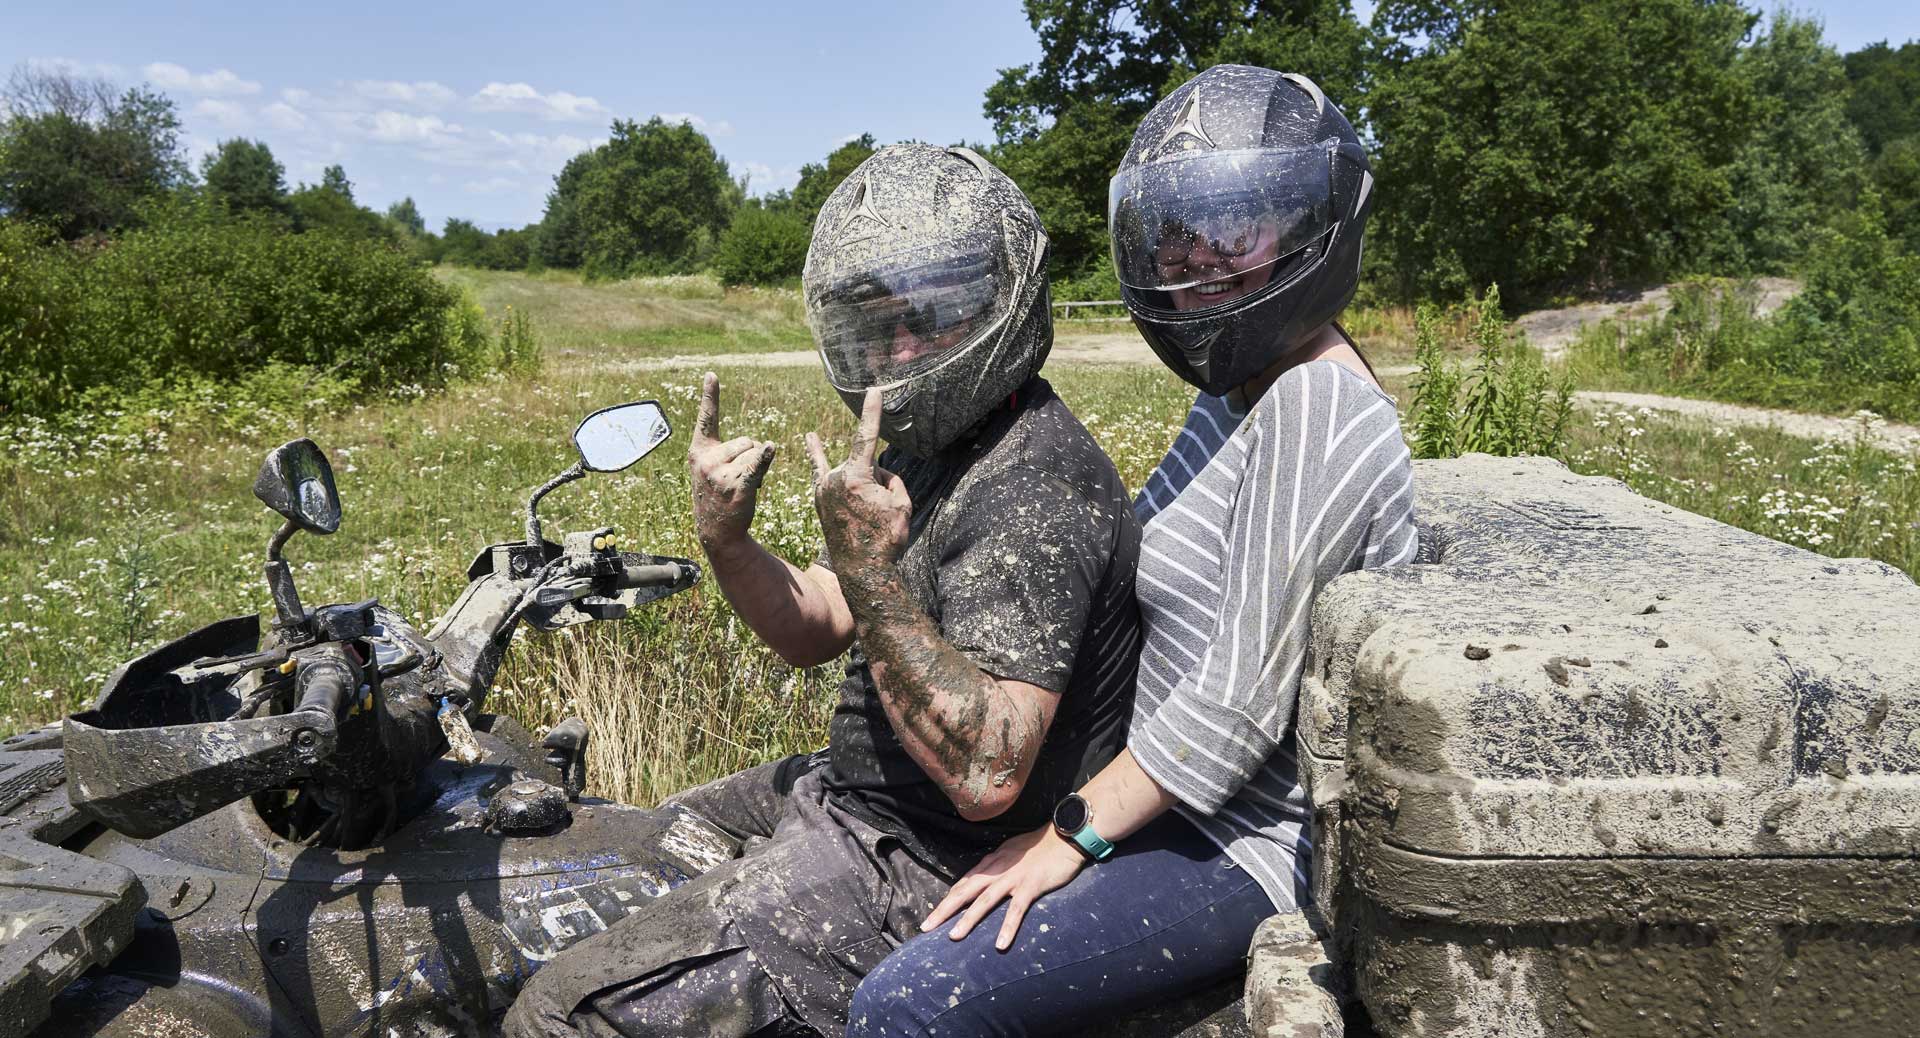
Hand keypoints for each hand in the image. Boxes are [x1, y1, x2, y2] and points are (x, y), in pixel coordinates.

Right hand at [688, 372, 776, 560]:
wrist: (716, 530)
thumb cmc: (718, 494)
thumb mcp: (712, 468)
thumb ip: (726, 450)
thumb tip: (766, 445)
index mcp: (699, 451)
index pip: (706, 419)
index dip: (709, 396)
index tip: (711, 374)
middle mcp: (706, 461)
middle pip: (747, 440)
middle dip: (752, 455)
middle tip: (740, 477)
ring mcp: (720, 475)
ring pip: (756, 453)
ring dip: (759, 468)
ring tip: (745, 487)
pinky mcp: (738, 488)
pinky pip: (756, 467)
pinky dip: (765, 459)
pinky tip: (771, 449)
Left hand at [805, 388, 911, 577]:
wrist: (863, 571)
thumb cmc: (885, 538)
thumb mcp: (901, 504)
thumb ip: (890, 479)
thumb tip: (876, 474)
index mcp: (855, 476)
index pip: (867, 436)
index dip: (872, 412)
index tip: (874, 391)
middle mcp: (834, 479)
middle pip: (864, 464)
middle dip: (878, 481)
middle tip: (880, 513)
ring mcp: (823, 490)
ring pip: (851, 473)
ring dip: (863, 488)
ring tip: (865, 514)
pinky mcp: (819, 500)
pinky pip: (821, 473)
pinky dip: (817, 456)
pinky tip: (809, 439)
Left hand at [921, 824, 1086, 950]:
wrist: (1065, 836)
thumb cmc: (1040, 845)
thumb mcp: (1011, 851)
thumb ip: (997, 864)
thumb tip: (984, 876)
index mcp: (992, 862)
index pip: (964, 883)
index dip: (948, 899)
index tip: (934, 914)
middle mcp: (997, 870)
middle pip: (965, 891)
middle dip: (944, 910)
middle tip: (926, 927)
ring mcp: (1013, 878)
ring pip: (985, 901)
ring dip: (968, 919)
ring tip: (953, 937)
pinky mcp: (1030, 886)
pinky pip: (1017, 910)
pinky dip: (1008, 927)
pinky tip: (1000, 944)